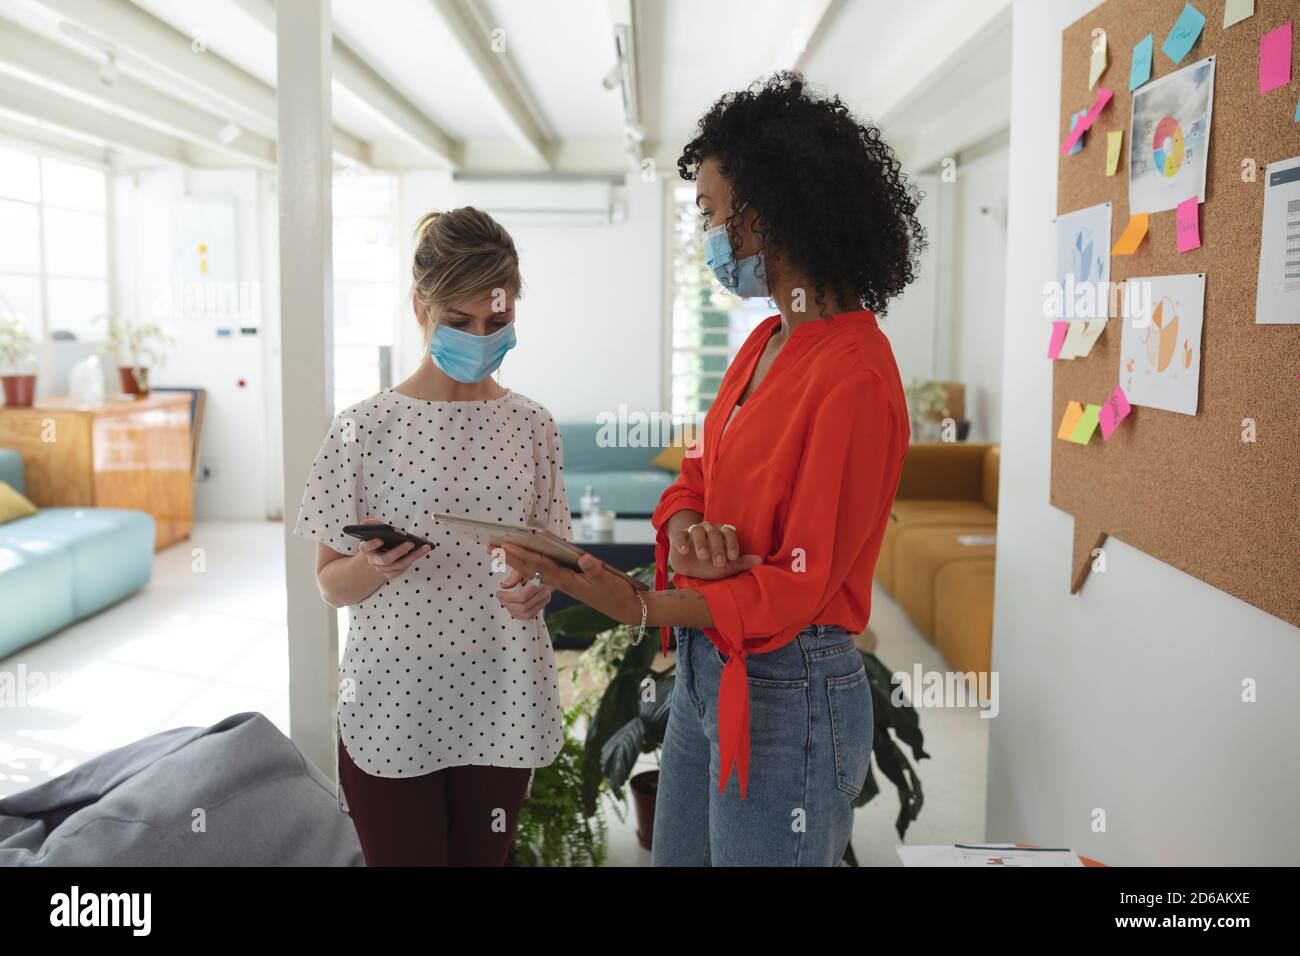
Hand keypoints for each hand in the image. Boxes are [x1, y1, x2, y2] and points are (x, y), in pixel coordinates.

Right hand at [356, 518, 431, 579]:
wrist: (381, 551)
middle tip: (411, 543)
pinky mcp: (390, 574)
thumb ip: (373, 525)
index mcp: (366, 548)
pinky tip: (422, 551)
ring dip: (412, 556)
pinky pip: (402, 570)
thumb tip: (364, 523)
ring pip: (398, 565)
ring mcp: (381, 569)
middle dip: (398, 552)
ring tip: (424, 547)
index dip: (372, 544)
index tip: (381, 540)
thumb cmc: (380, 538)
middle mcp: (373, 560)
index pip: (365, 547)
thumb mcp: (377, 529)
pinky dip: (413, 559)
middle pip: (385, 559)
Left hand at [489, 543, 641, 625]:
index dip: (521, 555)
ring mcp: (564, 583)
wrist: (625, 609)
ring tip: (501, 551)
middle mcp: (561, 582)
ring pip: (535, 570)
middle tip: (490, 546)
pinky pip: (546, 572)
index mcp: (567, 581)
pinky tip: (527, 557)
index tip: (504, 545)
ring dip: (518, 561)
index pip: (538, 565)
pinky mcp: (570, 583)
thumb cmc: (617, 594)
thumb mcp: (609, 581)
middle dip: (510, 557)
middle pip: (530, 568)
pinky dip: (533, 564)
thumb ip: (596, 570)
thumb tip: (585, 558)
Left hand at [495, 569, 552, 619]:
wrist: (545, 573)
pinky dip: (518, 614)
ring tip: (505, 602)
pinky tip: (512, 608)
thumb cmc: (533, 569)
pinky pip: (529, 616)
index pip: (523, 596)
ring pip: (526, 614)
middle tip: (501, 598)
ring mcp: (544, 601)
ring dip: (512, 610)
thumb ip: (513, 577)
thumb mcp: (522, 569)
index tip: (499, 593)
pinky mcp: (541, 606)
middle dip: (508, 604)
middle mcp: (544, 593)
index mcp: (540, 583)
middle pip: (523, 606)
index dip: (508, 597)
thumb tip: (504, 585)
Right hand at [668, 520, 761, 579]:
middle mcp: (709, 529)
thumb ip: (741, 563)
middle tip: (719, 562)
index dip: (732, 543)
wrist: (689, 567)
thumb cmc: (710, 565)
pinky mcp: (679, 537)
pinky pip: (681, 536)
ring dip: (701, 543)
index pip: (729, 532)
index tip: (733, 557)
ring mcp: (693, 531)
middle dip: (718, 548)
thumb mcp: (726, 567)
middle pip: (715, 533)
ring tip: (703, 557)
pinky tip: (685, 551)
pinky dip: (683, 542)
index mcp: (722, 533)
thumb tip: (759, 560)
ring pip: (698, 531)